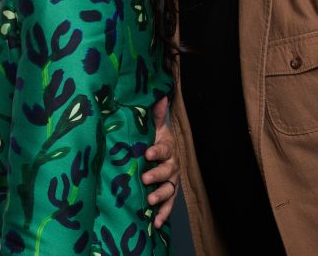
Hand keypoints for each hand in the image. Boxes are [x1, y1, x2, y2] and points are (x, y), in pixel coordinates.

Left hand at [142, 96, 178, 227]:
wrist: (160, 155)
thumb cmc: (153, 139)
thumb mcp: (154, 126)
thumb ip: (155, 114)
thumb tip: (159, 94)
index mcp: (167, 147)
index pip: (164, 149)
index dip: (157, 151)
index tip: (147, 152)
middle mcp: (172, 165)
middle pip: (167, 170)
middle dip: (157, 174)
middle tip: (145, 178)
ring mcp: (171, 181)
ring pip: (169, 189)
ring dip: (161, 195)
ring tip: (150, 200)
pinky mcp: (168, 195)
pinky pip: (168, 205)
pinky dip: (163, 214)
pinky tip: (156, 223)